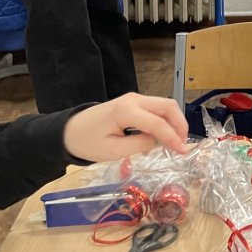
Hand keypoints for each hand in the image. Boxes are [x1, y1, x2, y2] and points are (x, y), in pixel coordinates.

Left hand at [62, 93, 189, 162]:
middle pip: (168, 106)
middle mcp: (133, 100)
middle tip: (183, 144)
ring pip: (164, 106)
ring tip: (175, 142)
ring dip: (173, 122)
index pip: (157, 123)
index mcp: (126, 111)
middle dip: (180, 124)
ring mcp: (134, 99)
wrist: (68, 131)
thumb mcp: (112, 151)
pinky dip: (164, 121)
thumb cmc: (87, 142)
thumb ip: (139, 145)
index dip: (173, 138)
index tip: (183, 152)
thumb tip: (158, 142)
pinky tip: (162, 137)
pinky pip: (155, 109)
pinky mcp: (133, 103)